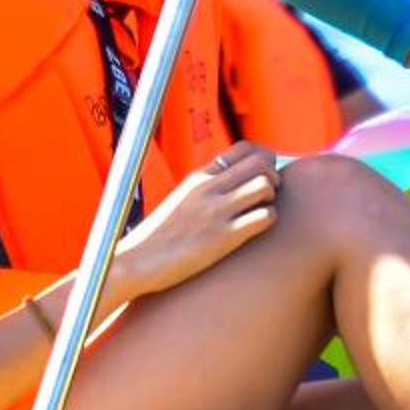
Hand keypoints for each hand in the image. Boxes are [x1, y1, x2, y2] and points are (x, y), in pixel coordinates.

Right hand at [111, 145, 282, 300]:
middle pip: (261, 162)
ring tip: (260, 211)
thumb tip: (228, 186)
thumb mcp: (180, 200)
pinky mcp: (223, 238)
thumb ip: (205, 189)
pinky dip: (268, 220)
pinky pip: (263, 217)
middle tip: (267, 195)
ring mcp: (216, 212)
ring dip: (272, 197)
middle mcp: (209, 188)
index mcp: (199, 177)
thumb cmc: (158, 237)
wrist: (135, 262)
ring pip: (265, 185)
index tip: (262, 175)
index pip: (245, 148)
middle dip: (273, 176)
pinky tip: (256, 230)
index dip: (263, 159)